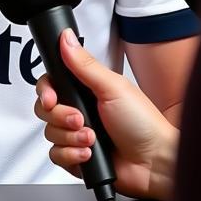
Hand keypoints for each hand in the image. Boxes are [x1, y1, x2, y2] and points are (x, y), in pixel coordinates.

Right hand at [34, 28, 177, 200]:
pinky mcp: (76, 158)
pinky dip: (71, 156)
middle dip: (60, 116)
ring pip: (50, 133)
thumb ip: (84, 64)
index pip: (51, 84)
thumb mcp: (113, 87)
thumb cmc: (142, 122)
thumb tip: (65, 37)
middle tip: (80, 119)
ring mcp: (76, 134)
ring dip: (70, 137)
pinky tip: (88, 154)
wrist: (155, 163)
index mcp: (86, 89)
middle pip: (45, 109)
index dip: (45, 91)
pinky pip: (56, 156)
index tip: (51, 98)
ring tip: (92, 138)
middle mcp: (79, 110)